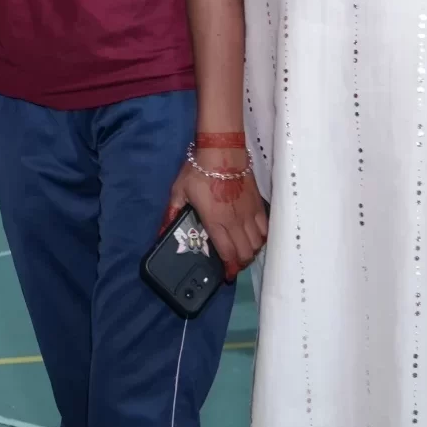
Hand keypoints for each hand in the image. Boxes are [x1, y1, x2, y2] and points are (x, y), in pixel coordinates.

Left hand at [164, 149, 268, 280]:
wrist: (222, 152)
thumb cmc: (198, 171)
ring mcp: (250, 214)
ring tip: (243, 251)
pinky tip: (255, 237)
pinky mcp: (259, 205)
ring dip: (251, 251)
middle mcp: (236, 222)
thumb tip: (160, 232)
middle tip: (234, 263)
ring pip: (258, 243)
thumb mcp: (179, 192)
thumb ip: (171, 214)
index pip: (228, 252)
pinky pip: (265, 229)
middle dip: (240, 263)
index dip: (229, 268)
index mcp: (216, 221)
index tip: (227, 275)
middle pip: (246, 252)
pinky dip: (262, 237)